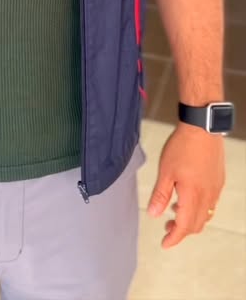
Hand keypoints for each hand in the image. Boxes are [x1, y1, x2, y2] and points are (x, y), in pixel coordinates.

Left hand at [147, 123, 224, 248]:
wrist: (202, 128)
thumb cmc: (183, 147)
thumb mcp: (166, 171)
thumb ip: (160, 195)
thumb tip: (154, 214)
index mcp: (193, 196)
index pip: (184, 226)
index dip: (174, 238)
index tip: (165, 243)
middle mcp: (207, 196)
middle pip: (196, 224)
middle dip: (181, 230)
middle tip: (166, 227)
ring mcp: (215, 189)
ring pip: (205, 215)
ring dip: (190, 220)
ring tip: (174, 212)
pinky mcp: (218, 181)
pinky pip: (210, 204)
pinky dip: (198, 208)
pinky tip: (188, 197)